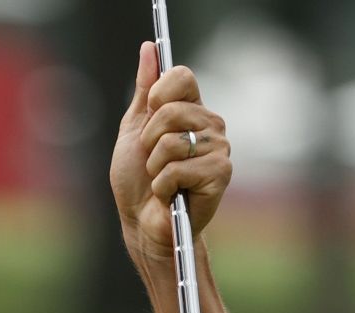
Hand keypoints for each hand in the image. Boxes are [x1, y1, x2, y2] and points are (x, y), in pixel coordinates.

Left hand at [110, 41, 232, 263]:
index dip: (158, 95)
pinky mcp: (220, 173)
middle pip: (170, 110)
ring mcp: (219, 148)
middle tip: (153, 160)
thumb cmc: (137, 180)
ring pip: (171, 142)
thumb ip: (143, 89)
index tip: (149, 115)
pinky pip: (176, 169)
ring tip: (162, 179)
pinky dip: (163, 185)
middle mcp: (210, 124)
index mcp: (192, 109)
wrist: (142, 222)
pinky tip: (172, 193)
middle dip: (149, 140)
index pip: (181, 77)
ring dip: (155, 167)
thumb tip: (149, 48)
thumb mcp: (133, 129)